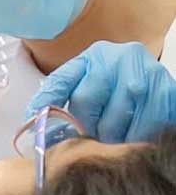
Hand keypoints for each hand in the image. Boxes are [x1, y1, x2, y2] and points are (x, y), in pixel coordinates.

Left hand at [26, 41, 175, 142]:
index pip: (61, 79)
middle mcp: (117, 57)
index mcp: (93, 56)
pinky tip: (134, 136)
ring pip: (115, 117)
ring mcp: (143, 71)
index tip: (33, 120)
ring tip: (114, 138)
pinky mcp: (166, 89)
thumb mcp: (93, 86)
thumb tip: (34, 121)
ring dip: (112, 136)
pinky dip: (136, 137)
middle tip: (92, 136)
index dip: (45, 100)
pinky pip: (144, 124)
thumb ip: (67, 99)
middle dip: (86, 126)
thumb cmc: (121, 91)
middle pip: (86, 101)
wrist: (160, 86)